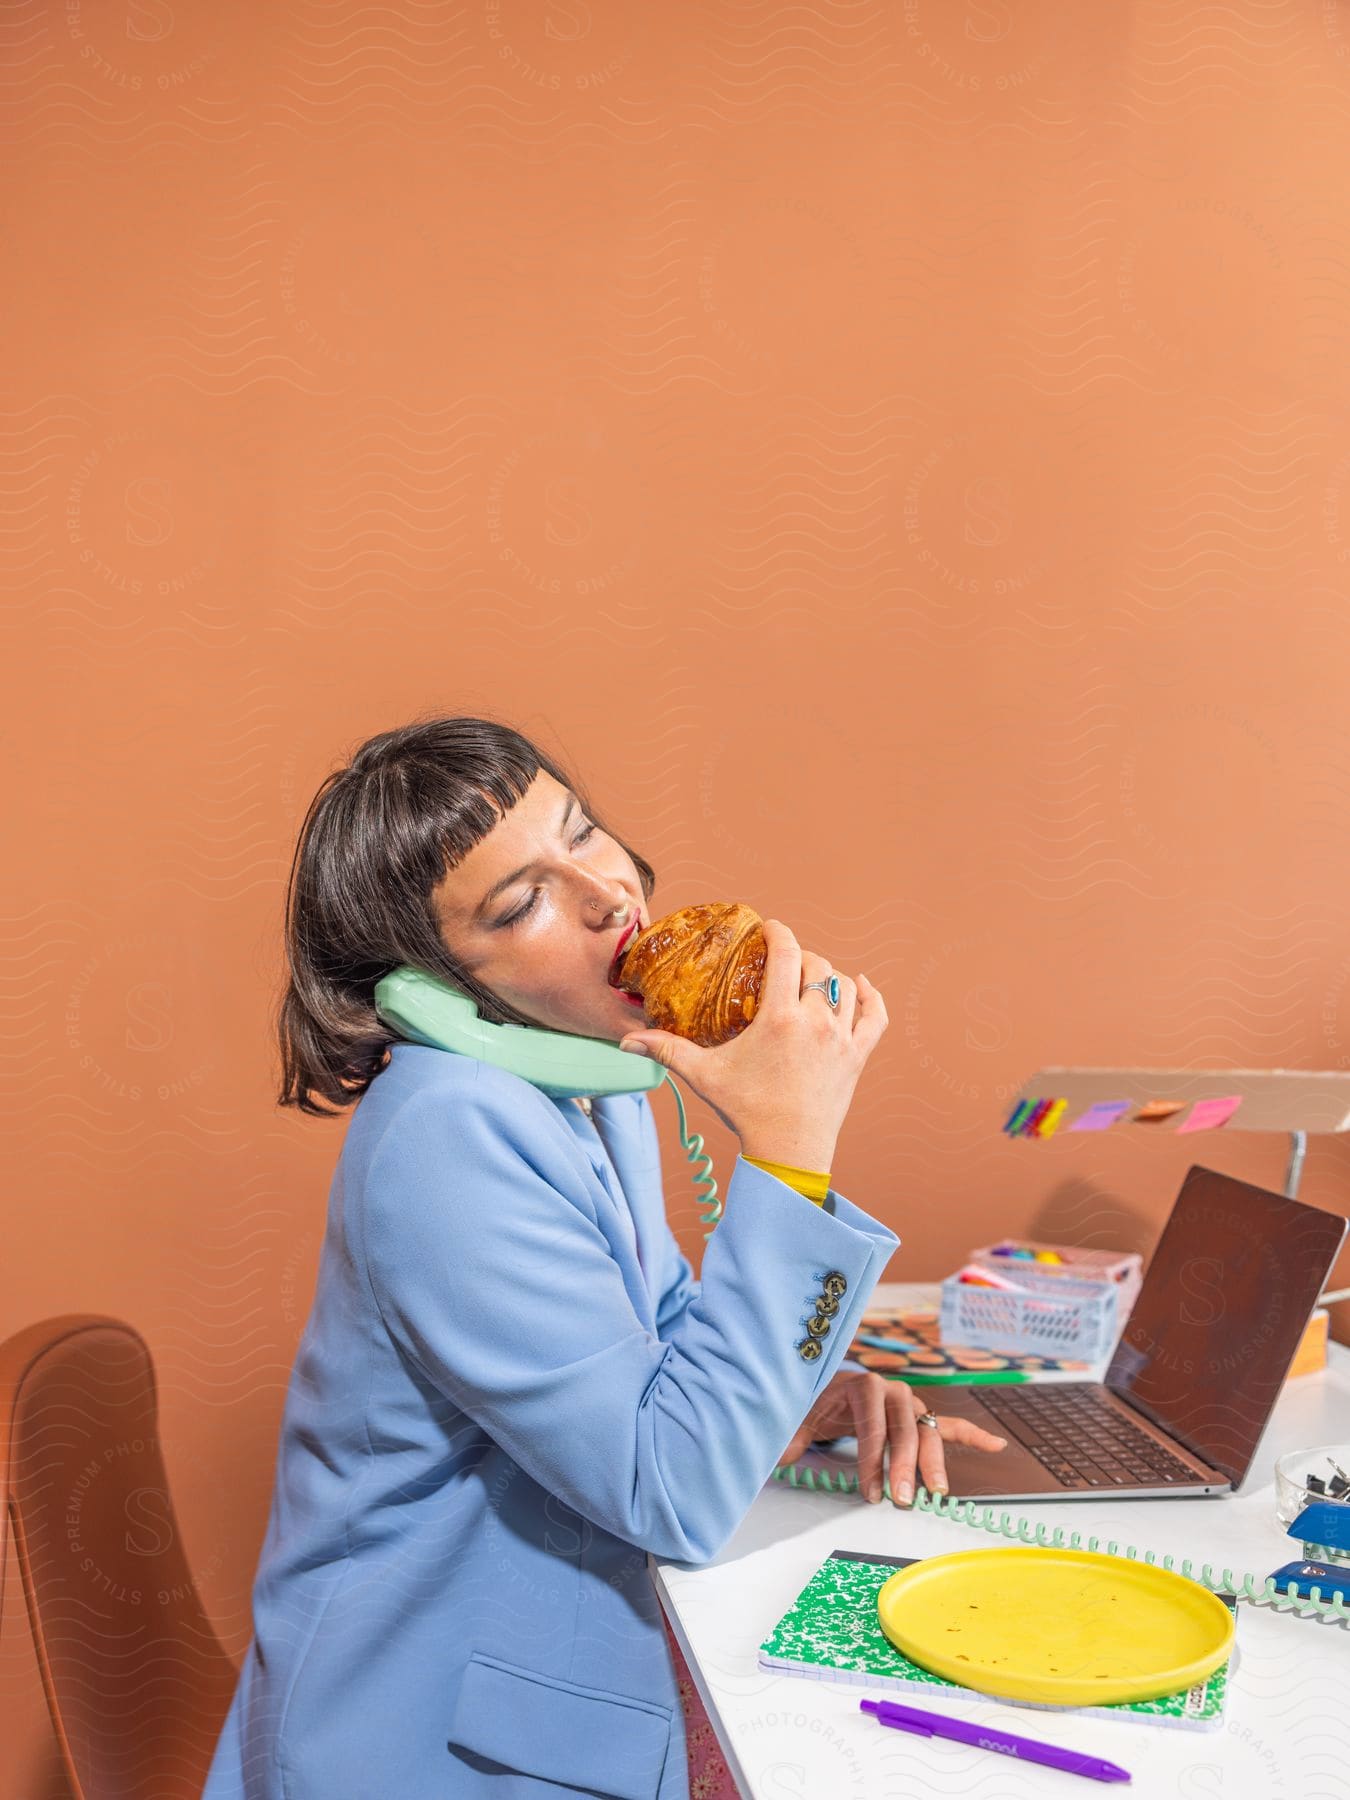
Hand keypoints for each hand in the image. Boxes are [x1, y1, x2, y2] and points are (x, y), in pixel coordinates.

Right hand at [619, 919, 886, 1170]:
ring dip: (828, 977)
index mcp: (780, 1018)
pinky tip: (861, 987)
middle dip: (800, 957)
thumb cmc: (746, 1110)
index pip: (786, 955)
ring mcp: (841, 1039)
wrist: (789, 1150)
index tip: (769, 929)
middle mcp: (815, 1021)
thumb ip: (668, 1051)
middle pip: (817, 966)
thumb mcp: (705, 1076)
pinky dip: (871, 997)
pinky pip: (875, 1016)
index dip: (779, 933)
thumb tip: (627, 1041)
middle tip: (782, 963)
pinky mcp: (857, 1057)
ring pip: (845, 987)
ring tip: (810, 981)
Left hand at [777, 1369, 1007, 1505]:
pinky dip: (973, 1435)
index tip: (871, 1491)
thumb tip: (780, 1453)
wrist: (826, 1386)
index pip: (871, 1422)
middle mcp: (890, 1390)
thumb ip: (788, 1434)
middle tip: (904, 1500)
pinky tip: (996, 1446)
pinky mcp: (919, 1417)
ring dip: (934, 1461)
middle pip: (904, 1426)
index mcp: (860, 1385)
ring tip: (937, 1493)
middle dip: (906, 1464)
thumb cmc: (812, 1403)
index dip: (872, 1457)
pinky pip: (950, 1424)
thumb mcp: (795, 1417)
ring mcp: (909, 1403)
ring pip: (927, 1430)